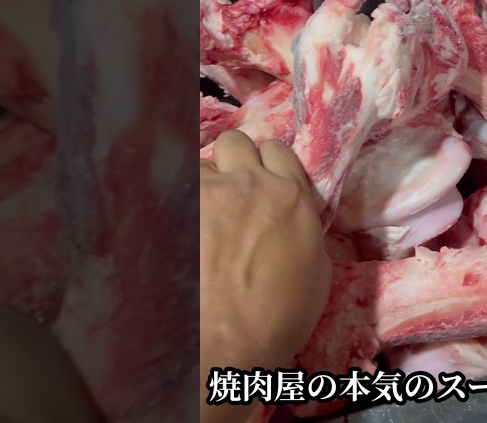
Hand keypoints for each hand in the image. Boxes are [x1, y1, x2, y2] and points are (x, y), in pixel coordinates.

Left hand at [200, 131, 330, 419]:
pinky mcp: (172, 206)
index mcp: (292, 197)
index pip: (277, 151)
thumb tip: (294, 218)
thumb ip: (305, 230)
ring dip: (199, 184)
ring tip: (194, 216)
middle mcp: (250, 184)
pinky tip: (172, 226)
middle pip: (235, 143)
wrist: (226, 343)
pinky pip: (170, 185)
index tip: (259, 183)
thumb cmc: (279, 319)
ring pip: (199, 164)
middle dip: (230, 163)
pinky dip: (172, 200)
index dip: (266, 166)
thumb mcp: (317, 271)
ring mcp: (207, 192)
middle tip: (225, 193)